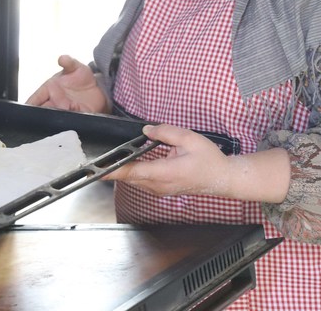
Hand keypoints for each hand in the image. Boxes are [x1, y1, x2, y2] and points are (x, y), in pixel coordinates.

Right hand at [25, 54, 107, 113]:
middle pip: (44, 110)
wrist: (98, 86)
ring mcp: (65, 109)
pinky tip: (75, 114)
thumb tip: (62, 58)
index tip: (28, 108)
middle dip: (43, 114)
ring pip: (57, 117)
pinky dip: (73, 119)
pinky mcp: (78, 115)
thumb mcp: (75, 66)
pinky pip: (73, 119)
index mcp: (50, 89)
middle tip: (47, 112)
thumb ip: (69, 62)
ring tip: (63, 111)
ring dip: (57, 118)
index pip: (35, 99)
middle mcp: (55, 101)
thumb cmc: (81, 76)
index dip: (31, 104)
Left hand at [104, 123, 230, 195]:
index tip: (96, 169)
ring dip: (122, 170)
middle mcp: (158, 185)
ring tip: (108, 157)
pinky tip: (128, 161)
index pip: (131, 172)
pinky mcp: (161, 190)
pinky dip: (132, 172)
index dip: (112, 170)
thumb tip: (146, 131)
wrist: (223, 179)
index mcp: (164, 172)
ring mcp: (159, 190)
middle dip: (113, 167)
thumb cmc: (209, 160)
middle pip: (128, 177)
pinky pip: (141, 181)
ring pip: (133, 180)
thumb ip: (166, 132)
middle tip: (97, 156)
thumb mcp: (190, 139)